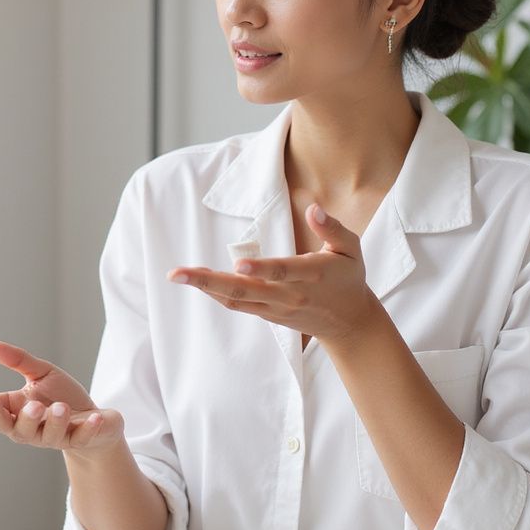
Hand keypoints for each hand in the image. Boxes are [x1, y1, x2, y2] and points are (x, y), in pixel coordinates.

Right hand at [0, 340, 124, 451]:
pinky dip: (87, 429)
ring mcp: (56, 436)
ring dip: (55, 421)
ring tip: (61, 407)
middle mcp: (33, 428)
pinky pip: (82, 437)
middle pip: (18, 430)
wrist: (97, 419)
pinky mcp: (81, 440)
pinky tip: (93, 418)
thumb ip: (17, 360)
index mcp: (19, 410)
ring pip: (49, 435)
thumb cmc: (62, 396)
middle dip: (23, 419)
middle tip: (31, 406)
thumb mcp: (40, 373)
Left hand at [167, 203, 379, 345]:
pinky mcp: (268, 314)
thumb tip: (313, 208)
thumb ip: (332, 228)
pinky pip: (238, 304)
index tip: (239, 264)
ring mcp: (276, 307)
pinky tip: (198, 281)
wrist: (349, 322)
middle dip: (209, 281)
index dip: (261, 268)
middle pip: (245, 290)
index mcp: (312, 275)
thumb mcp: (351, 249)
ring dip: (206, 287)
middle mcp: (289, 295)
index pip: (283, 271)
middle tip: (177, 273)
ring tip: (178, 275)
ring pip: (236, 299)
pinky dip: (216, 294)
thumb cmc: (349, 277)